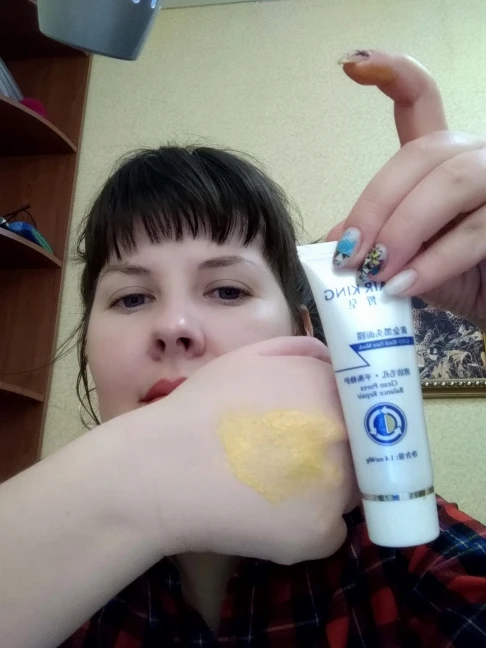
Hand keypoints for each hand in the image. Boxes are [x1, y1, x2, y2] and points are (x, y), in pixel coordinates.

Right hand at [139, 336, 357, 564]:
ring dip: (322, 488)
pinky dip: (306, 526)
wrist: (162, 469)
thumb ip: (301, 351)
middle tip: (289, 457)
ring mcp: (335, 487)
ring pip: (347, 490)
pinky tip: (268, 517)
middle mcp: (341, 435)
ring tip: (273, 488)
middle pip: (358, 447)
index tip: (320, 427)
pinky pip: (328, 530)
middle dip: (331, 451)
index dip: (341, 416)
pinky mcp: (319, 533)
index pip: (360, 404)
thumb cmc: (200, 408)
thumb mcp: (248, 358)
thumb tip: (334, 364)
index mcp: (325, 389)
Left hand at [328, 50, 485, 326]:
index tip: (350, 66)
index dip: (392, 74)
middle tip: (349, 257)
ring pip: (451, 183)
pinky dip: (435, 261)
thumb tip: (333, 240)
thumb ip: (375, 240)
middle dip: (378, 206)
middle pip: (422, 153)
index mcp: (439, 159)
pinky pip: (475, 229)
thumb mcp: (405, 258)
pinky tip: (404, 285)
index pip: (420, 100)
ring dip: (405, 230)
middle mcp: (471, 157)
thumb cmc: (454, 278)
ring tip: (377, 273)